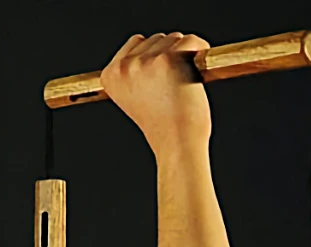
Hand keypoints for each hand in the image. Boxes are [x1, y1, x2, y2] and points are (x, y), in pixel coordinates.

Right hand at [98, 33, 212, 151]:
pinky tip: (198, 70)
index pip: (136, 43)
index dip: (154, 56)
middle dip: (169, 55)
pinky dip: (200, 50)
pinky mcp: (168, 60)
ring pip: (173, 39)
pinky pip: (191, 41)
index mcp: (110, 76)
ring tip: (183, 83)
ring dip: (184, 55)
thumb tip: (149, 51)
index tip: (161, 76)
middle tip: (174, 84)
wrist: (176, 143)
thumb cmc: (163, 126)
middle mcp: (124, 67)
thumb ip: (135, 73)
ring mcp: (145, 62)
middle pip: (155, 39)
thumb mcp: (135, 97)